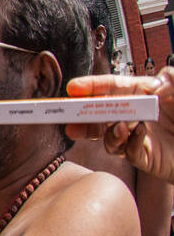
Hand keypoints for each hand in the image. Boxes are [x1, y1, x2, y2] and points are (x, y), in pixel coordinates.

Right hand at [66, 69, 173, 184]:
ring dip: (107, 132)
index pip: (113, 87)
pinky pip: (126, 151)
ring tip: (120, 127)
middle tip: (71, 117)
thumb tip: (158, 80)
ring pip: (107, 135)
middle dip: (83, 116)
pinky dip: (128, 142)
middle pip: (101, 114)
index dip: (93, 86)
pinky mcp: (143, 157)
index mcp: (145, 95)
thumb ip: (172, 79)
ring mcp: (138, 136)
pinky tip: (137, 134)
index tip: (75, 88)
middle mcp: (137, 115)